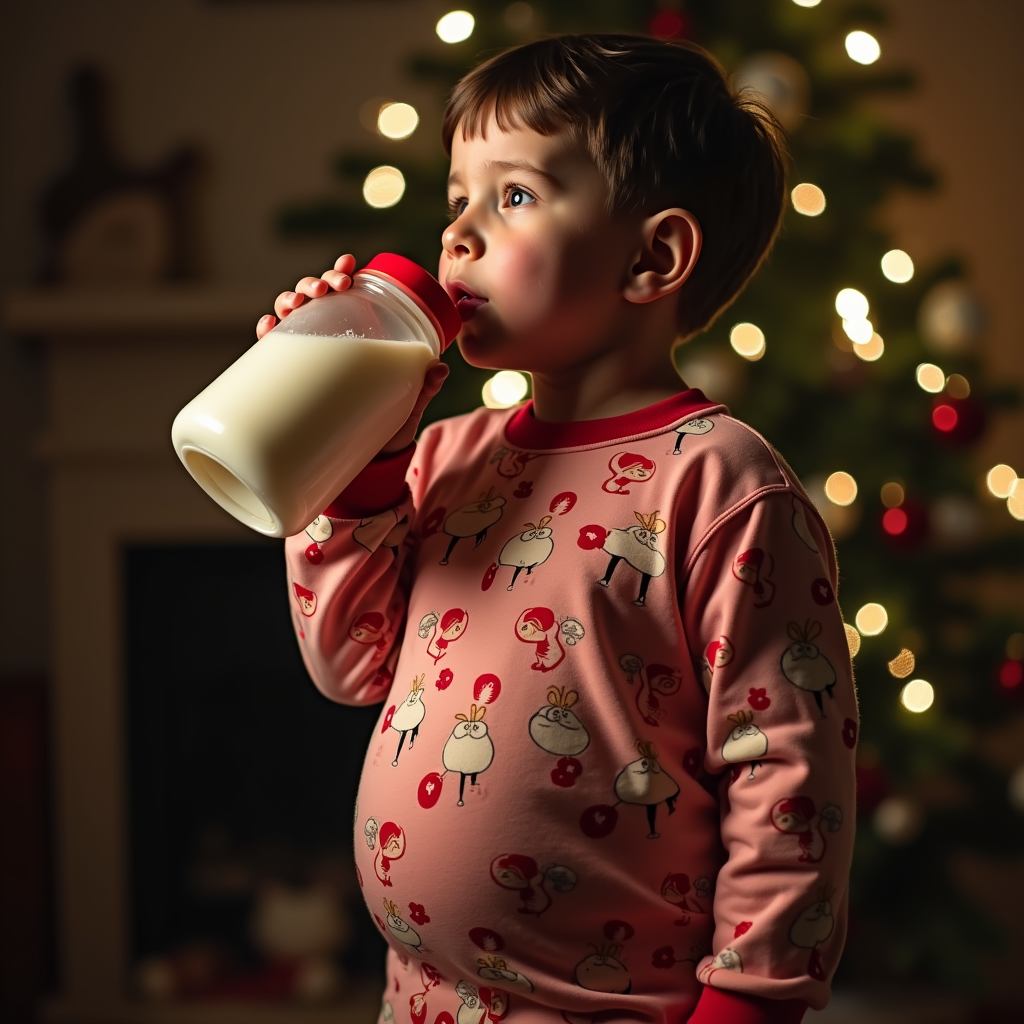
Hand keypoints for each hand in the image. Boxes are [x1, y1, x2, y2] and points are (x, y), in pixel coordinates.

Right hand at [255, 253, 449, 454]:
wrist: (368, 461)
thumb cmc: (389, 424)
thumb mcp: (409, 403)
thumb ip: (424, 386)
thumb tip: (441, 368)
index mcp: (357, 334)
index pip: (346, 294)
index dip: (342, 273)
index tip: (348, 265)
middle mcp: (330, 339)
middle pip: (316, 297)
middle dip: (316, 282)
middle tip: (328, 288)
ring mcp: (309, 356)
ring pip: (291, 314)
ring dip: (290, 298)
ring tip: (298, 303)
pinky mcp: (291, 378)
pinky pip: (272, 349)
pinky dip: (267, 331)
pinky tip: (268, 325)